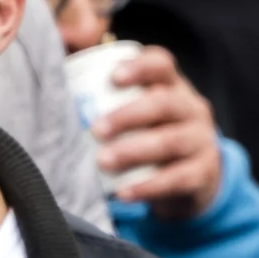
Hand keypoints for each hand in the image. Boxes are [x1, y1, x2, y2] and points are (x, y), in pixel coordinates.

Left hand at [91, 50, 224, 220]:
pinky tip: (123, 192)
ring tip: (103, 161)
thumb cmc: (151, 135)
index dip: (139, 67)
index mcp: (173, 86)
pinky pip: (176, 179)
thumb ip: (103, 93)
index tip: (113, 78)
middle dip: (128, 115)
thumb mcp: (140, 111)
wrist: (194, 178)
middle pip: (164, 103)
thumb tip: (56, 70)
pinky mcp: (202, 173)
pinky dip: (148, 186)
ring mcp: (202, 141)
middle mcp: (192, 108)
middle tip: (96, 130)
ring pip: (170, 142)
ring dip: (133, 151)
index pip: (162, 65)